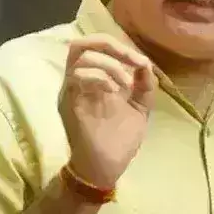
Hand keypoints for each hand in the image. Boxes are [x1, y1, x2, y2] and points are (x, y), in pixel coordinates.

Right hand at [58, 34, 156, 189]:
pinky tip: (114, 92)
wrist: (107, 169)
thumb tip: (146, 64)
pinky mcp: (67, 102)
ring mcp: (71, 91)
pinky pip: (76, 76)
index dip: (120, 47)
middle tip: (132, 60)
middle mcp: (79, 81)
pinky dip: (99, 77)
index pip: (97, 47)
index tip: (141, 62)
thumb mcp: (139, 108)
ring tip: (126, 85)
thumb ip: (144, 86)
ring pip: (80, 56)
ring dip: (110, 65)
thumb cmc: (120, 140)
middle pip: (82, 43)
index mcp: (95, 79)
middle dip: (110, 45)